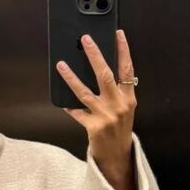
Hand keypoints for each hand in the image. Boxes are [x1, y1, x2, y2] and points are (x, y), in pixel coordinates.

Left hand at [56, 30, 136, 178]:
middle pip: (105, 74)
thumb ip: (117, 91)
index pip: (127, 69)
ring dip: (71, 77)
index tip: (118, 33)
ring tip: (61, 64)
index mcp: (128, 98)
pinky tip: (62, 101)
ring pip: (85, 91)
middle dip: (95, 55)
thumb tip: (101, 69)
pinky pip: (77, 112)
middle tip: (85, 39)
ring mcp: (105, 116)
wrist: (118, 155)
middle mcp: (118, 105)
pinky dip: (70, 106)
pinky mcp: (93, 127)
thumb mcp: (125, 108)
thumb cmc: (119, 129)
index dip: (123, 50)